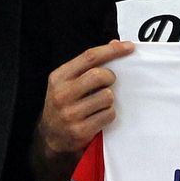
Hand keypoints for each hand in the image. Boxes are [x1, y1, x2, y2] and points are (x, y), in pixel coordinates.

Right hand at [39, 40, 132, 158]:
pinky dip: (109, 114)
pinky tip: (99, 116)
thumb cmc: (64, 105)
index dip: (111, 50)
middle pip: (99, 75)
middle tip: (108, 83)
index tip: (128, 47)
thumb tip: (114, 44)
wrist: (51, 137)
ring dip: (109, 99)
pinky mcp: (80, 130)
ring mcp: (70, 113)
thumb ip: (88, 65)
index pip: (89, 57)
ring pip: (107, 96)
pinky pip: (108, 115)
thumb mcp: (68, 82)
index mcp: (59, 77)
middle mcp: (62, 94)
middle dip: (110, 78)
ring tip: (100, 103)